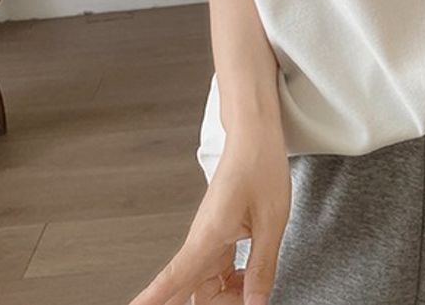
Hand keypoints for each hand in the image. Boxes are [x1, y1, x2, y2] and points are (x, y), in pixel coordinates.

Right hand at [127, 127, 291, 304]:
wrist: (254, 136)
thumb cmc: (260, 166)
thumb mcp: (272, 221)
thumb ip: (262, 268)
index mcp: (209, 235)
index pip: (173, 278)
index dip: (152, 299)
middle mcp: (201, 240)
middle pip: (193, 293)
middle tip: (244, 303)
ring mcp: (208, 239)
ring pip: (206, 286)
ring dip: (228, 296)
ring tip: (254, 290)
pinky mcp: (217, 236)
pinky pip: (217, 273)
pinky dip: (233, 283)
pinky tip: (250, 278)